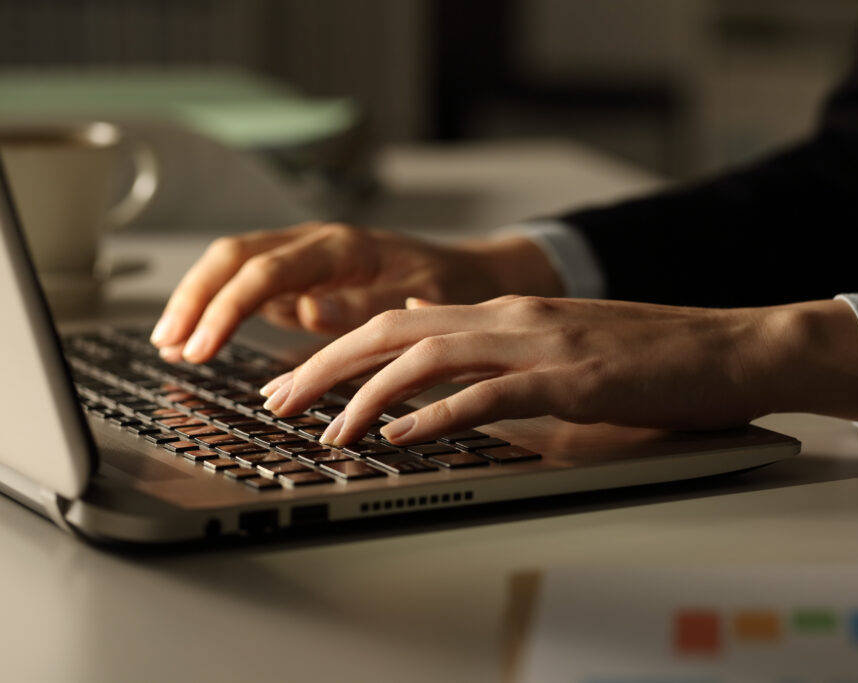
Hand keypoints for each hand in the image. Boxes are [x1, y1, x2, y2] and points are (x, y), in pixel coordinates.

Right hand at [149, 222, 562, 362]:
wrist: (470, 274)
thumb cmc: (450, 288)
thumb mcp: (423, 302)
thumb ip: (366, 306)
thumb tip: (307, 308)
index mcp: (343, 246)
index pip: (266, 270)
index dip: (226, 308)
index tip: (201, 348)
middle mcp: (316, 243)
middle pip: (235, 256)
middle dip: (195, 299)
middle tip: (170, 346)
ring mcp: (306, 257)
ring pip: (234, 265)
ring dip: (198, 301)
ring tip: (172, 345)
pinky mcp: (303, 276)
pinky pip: (251, 285)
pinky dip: (221, 310)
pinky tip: (201, 340)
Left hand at [259, 296, 857, 445]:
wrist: (733, 346)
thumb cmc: (653, 357)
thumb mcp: (564, 350)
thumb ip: (504, 360)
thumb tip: (446, 384)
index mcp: (508, 312)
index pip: (401, 322)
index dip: (339, 347)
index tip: (298, 379)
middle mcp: (513, 317)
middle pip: (393, 331)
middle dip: (325, 365)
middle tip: (278, 399)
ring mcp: (541, 343)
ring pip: (427, 357)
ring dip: (366, 394)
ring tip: (325, 429)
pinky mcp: (571, 378)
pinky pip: (488, 393)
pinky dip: (435, 415)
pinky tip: (401, 437)